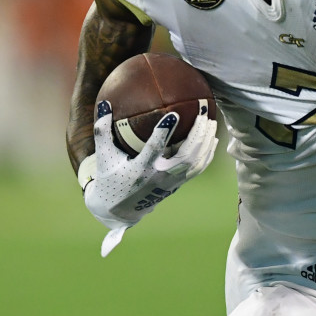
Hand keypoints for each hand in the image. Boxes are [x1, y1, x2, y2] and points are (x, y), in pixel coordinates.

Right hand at [80, 99, 218, 256]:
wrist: (119, 210)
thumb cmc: (110, 178)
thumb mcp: (103, 157)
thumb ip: (102, 131)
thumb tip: (104, 104)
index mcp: (139, 170)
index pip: (153, 151)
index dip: (163, 134)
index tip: (173, 115)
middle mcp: (158, 178)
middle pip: (185, 157)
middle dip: (198, 135)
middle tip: (204, 113)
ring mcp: (171, 183)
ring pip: (196, 163)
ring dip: (206, 142)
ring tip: (212, 121)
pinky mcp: (178, 185)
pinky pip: (198, 169)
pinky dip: (207, 154)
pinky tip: (213, 139)